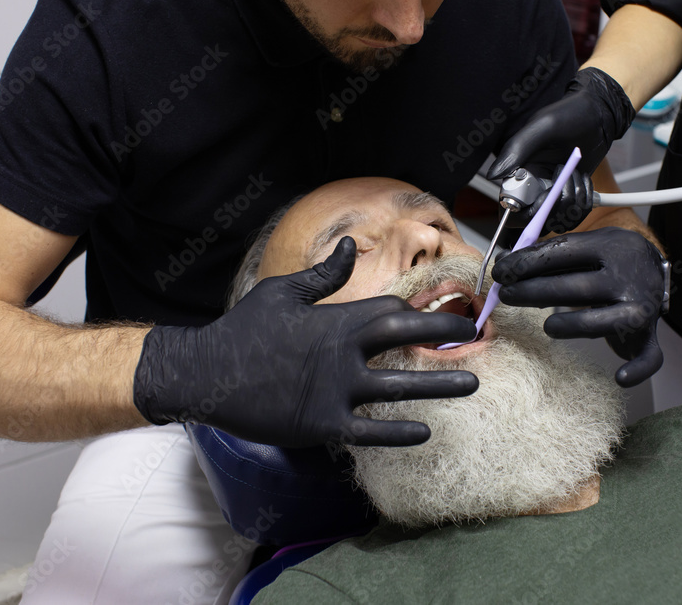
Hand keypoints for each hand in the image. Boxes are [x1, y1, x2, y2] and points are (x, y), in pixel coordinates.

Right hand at [133, 237, 478, 446]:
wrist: (206, 374)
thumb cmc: (244, 329)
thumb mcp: (282, 292)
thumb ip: (322, 275)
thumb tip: (351, 248)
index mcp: (336, 320)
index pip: (391, 311)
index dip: (417, 314)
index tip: (433, 319)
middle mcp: (344, 354)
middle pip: (406, 339)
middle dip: (444, 334)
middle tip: (475, 334)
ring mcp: (337, 392)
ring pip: (400, 388)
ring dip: (440, 386)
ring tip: (471, 385)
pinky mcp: (324, 426)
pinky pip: (372, 432)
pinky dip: (400, 432)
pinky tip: (425, 432)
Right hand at [487, 67, 635, 233]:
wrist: (598, 115)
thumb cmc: (570, 114)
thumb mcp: (543, 126)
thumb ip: (517, 148)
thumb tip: (493, 174)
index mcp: (520, 172)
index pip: (511, 209)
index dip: (530, 211)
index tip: (548, 195)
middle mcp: (533, 186)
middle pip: (536, 221)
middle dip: (557, 207)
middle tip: (568, 180)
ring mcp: (552, 194)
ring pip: (558, 220)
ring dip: (575, 200)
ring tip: (577, 174)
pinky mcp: (569, 197)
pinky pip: (574, 216)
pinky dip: (585, 201)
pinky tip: (584, 180)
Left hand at [491, 227, 667, 386]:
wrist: (653, 271)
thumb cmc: (606, 261)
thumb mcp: (583, 244)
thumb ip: (546, 252)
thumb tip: (502, 261)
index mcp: (611, 247)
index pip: (565, 252)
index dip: (528, 262)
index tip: (501, 272)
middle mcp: (629, 277)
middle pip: (578, 287)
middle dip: (536, 291)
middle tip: (507, 295)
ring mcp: (641, 309)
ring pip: (606, 322)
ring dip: (574, 325)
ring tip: (548, 326)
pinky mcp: (647, 337)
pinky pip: (649, 357)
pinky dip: (637, 369)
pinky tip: (620, 378)